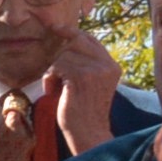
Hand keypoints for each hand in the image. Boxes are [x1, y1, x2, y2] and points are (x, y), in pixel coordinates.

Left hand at [46, 26, 125, 154]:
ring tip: (55, 88)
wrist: (87, 133)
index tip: (55, 27)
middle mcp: (107, 66)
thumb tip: (64, 41)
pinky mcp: (81, 78)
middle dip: (58, 55)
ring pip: (63, 55)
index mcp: (111, 66)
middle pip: (75, 42)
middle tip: (53, 73)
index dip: (71, 33)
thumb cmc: (82, 110)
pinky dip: (49, 78)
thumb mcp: (88, 83)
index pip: (90, 39)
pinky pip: (57, 65)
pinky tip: (53, 92)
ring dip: (53, 71)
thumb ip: (83, 64)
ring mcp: (96, 71)